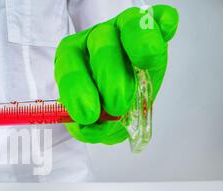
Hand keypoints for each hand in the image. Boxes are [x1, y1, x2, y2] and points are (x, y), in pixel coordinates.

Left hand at [55, 5, 178, 144]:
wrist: (127, 104)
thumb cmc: (105, 110)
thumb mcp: (94, 124)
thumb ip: (89, 129)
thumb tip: (90, 128)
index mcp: (72, 59)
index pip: (68, 64)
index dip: (76, 88)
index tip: (87, 114)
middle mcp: (96, 39)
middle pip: (101, 43)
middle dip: (109, 76)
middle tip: (117, 105)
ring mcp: (124, 29)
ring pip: (130, 27)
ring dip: (138, 52)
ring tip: (142, 83)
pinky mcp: (152, 27)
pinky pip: (160, 17)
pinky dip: (164, 24)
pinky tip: (165, 33)